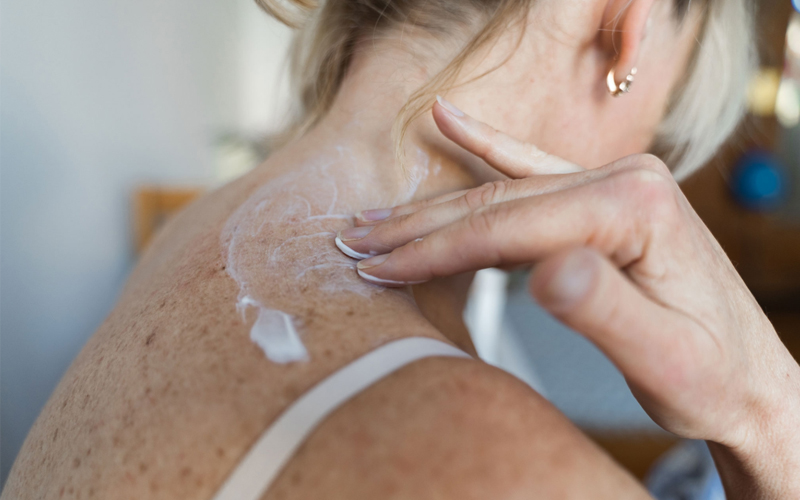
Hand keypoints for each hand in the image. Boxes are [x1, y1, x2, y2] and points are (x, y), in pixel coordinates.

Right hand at [335, 97, 799, 497]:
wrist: (748, 376)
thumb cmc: (711, 374)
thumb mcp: (664, 358)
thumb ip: (605, 309)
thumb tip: (546, 271)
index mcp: (635, 208)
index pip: (509, 227)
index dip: (437, 251)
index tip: (378, 269)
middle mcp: (624, 179)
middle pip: (497, 201)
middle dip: (420, 228)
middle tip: (354, 242)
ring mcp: (614, 181)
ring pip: (503, 190)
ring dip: (436, 207)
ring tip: (377, 218)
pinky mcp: (604, 196)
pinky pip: (530, 169)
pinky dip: (484, 147)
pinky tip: (450, 120)